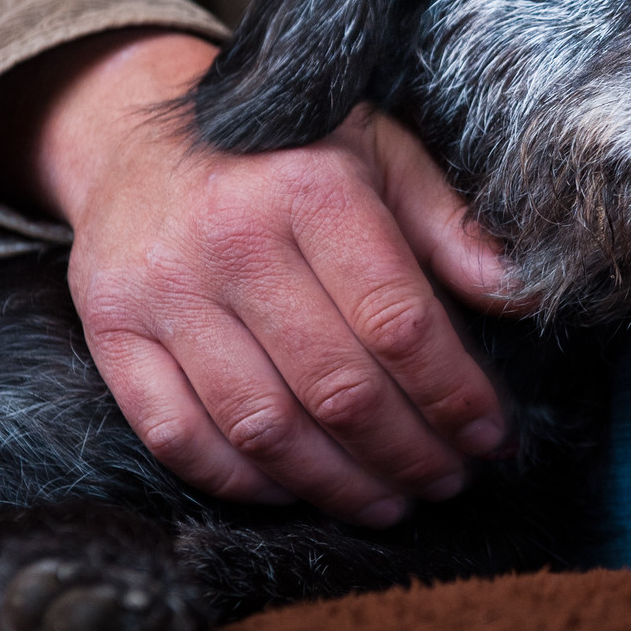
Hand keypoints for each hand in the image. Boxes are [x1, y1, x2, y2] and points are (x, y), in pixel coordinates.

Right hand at [0, 30, 512, 524]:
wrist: (136, 129)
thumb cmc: (283, 149)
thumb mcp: (378, 153)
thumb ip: (449, 226)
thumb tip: (519, 296)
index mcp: (311, 188)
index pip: (398, 323)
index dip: (454, 395)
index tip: (491, 433)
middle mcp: (231, 238)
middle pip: (338, 386)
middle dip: (408, 452)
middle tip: (449, 479)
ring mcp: (162, 290)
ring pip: (263, 425)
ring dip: (337, 483)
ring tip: (389, 500)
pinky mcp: (110, 329)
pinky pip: (179, 436)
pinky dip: (243, 482)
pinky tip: (296, 489)